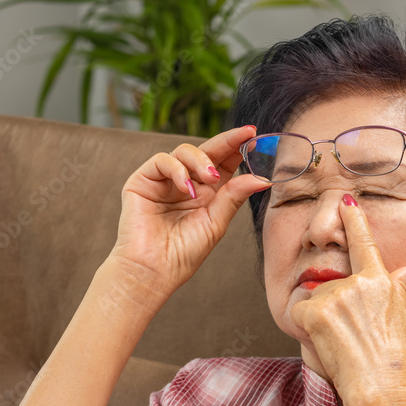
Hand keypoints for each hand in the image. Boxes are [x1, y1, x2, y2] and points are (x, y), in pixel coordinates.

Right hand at [111, 124, 271, 293]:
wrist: (154, 270)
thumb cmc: (184, 253)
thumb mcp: (216, 222)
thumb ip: (234, 196)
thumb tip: (263, 178)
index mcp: (206, 193)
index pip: (224, 162)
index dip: (237, 147)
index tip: (254, 134)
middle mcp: (186, 183)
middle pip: (207, 151)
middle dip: (227, 141)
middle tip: (245, 135)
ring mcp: (164, 180)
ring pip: (184, 151)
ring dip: (201, 160)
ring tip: (209, 180)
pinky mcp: (143, 180)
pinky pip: (162, 160)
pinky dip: (177, 169)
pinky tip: (186, 189)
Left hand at [289, 194, 405, 405]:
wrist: (378, 384)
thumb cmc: (392, 356)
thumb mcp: (401, 315)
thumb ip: (399, 286)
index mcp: (380, 280)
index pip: (364, 243)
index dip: (354, 220)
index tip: (346, 199)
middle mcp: (359, 282)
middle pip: (331, 284)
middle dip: (333, 307)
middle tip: (351, 333)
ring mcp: (337, 294)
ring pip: (315, 300)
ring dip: (322, 319)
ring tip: (342, 340)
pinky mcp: (317, 311)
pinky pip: (301, 313)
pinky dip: (307, 328)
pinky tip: (327, 341)